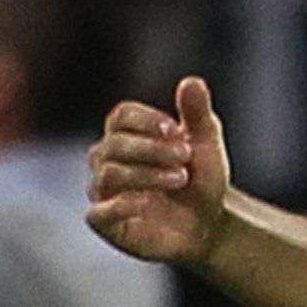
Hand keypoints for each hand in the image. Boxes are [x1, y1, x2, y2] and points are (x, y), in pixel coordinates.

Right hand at [85, 78, 231, 268]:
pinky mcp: (106, 224)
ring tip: (181, 178)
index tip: (176, 129)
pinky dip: (121, 205)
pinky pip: (97, 213)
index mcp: (127, 137)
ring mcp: (104, 193)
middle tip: (186, 155)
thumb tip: (192, 81)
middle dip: (152, 148)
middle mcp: (107, 161)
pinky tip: (149, 202)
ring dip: (146, 173)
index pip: (121, 116)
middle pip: (114, 144)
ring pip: (108, 174)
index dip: (146, 120)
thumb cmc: (201, 180)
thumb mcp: (207, 145)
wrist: (209, 225)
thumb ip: (198, 114)